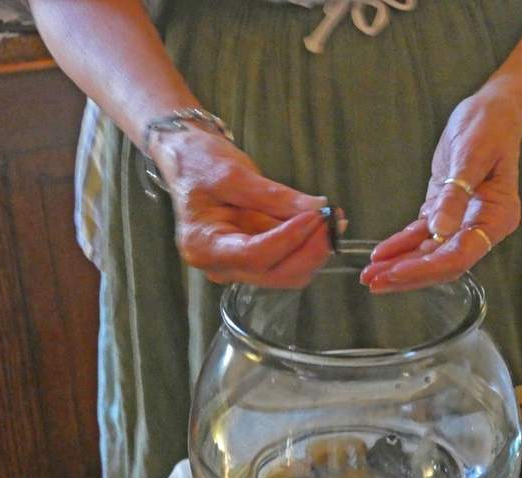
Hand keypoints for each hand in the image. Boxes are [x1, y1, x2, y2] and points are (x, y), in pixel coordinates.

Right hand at [151, 125, 342, 287]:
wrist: (187, 160)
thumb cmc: (199, 163)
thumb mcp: (234, 174)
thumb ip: (274, 195)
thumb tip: (317, 207)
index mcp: (203, 246)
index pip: (255, 255)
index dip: (290, 238)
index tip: (317, 216)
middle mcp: (219, 266)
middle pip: (275, 273)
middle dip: (310, 249)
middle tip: (334, 218)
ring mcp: (236, 268)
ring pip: (287, 274)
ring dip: (313, 250)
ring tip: (329, 218)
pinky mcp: (252, 262)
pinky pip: (286, 264)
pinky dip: (307, 248)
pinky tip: (318, 224)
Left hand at [362, 81, 521, 292]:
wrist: (491, 111)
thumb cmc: (488, 128)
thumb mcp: (471, 155)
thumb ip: (456, 195)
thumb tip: (439, 231)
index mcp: (497, 218)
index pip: (459, 256)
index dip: (427, 267)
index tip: (397, 271)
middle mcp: (481, 227)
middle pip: (442, 263)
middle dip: (407, 275)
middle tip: (374, 283)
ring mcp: (462, 223)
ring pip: (428, 254)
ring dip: (399, 265)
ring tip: (369, 276)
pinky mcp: (444, 212)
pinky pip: (421, 235)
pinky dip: (400, 245)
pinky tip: (380, 254)